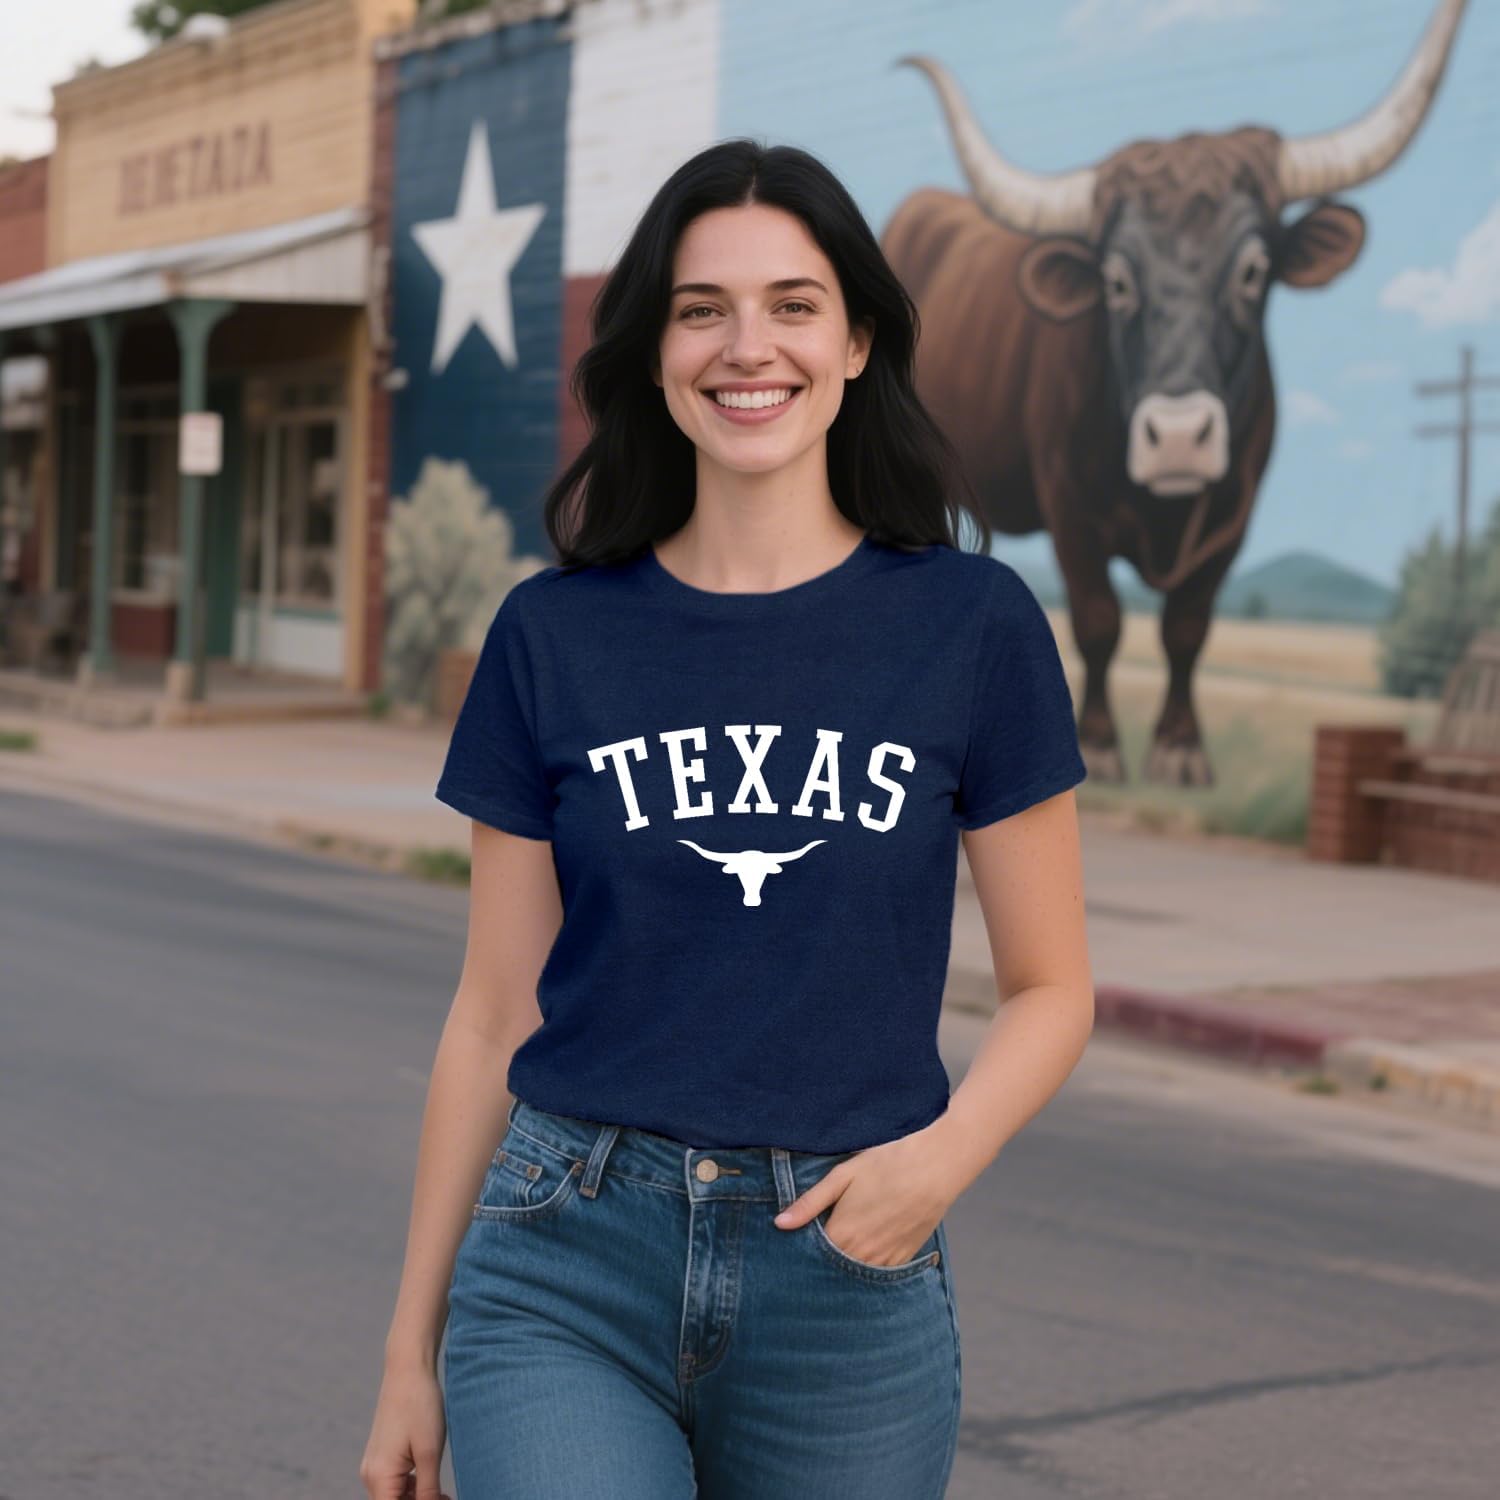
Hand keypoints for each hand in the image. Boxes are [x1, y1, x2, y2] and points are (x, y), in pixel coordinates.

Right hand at [360, 1362, 451, 1499]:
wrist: (408, 1370)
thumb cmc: (420, 1407)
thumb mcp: (429, 1453)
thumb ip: (428, 1491)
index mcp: (379, 1477)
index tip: (441, 1499)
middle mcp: (371, 1475)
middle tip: (447, 1497)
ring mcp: (375, 1465)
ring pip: (395, 1497)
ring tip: (444, 1494)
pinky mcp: (382, 1457)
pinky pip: (395, 1483)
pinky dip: (413, 1488)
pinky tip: (433, 1484)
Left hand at [771, 1121, 956, 1266]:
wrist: (935, 1166)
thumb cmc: (886, 1164)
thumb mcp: (843, 1176)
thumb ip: (810, 1203)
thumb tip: (779, 1223)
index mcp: (842, 1233)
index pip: (810, 1258)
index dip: (799, 1255)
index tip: (790, 1252)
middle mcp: (862, 1254)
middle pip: (831, 1273)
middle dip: (819, 1267)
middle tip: (807, 1258)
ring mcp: (885, 1260)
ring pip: (855, 1278)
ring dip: (843, 1272)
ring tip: (836, 1256)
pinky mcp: (904, 1259)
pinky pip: (878, 1276)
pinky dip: (866, 1272)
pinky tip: (861, 1257)